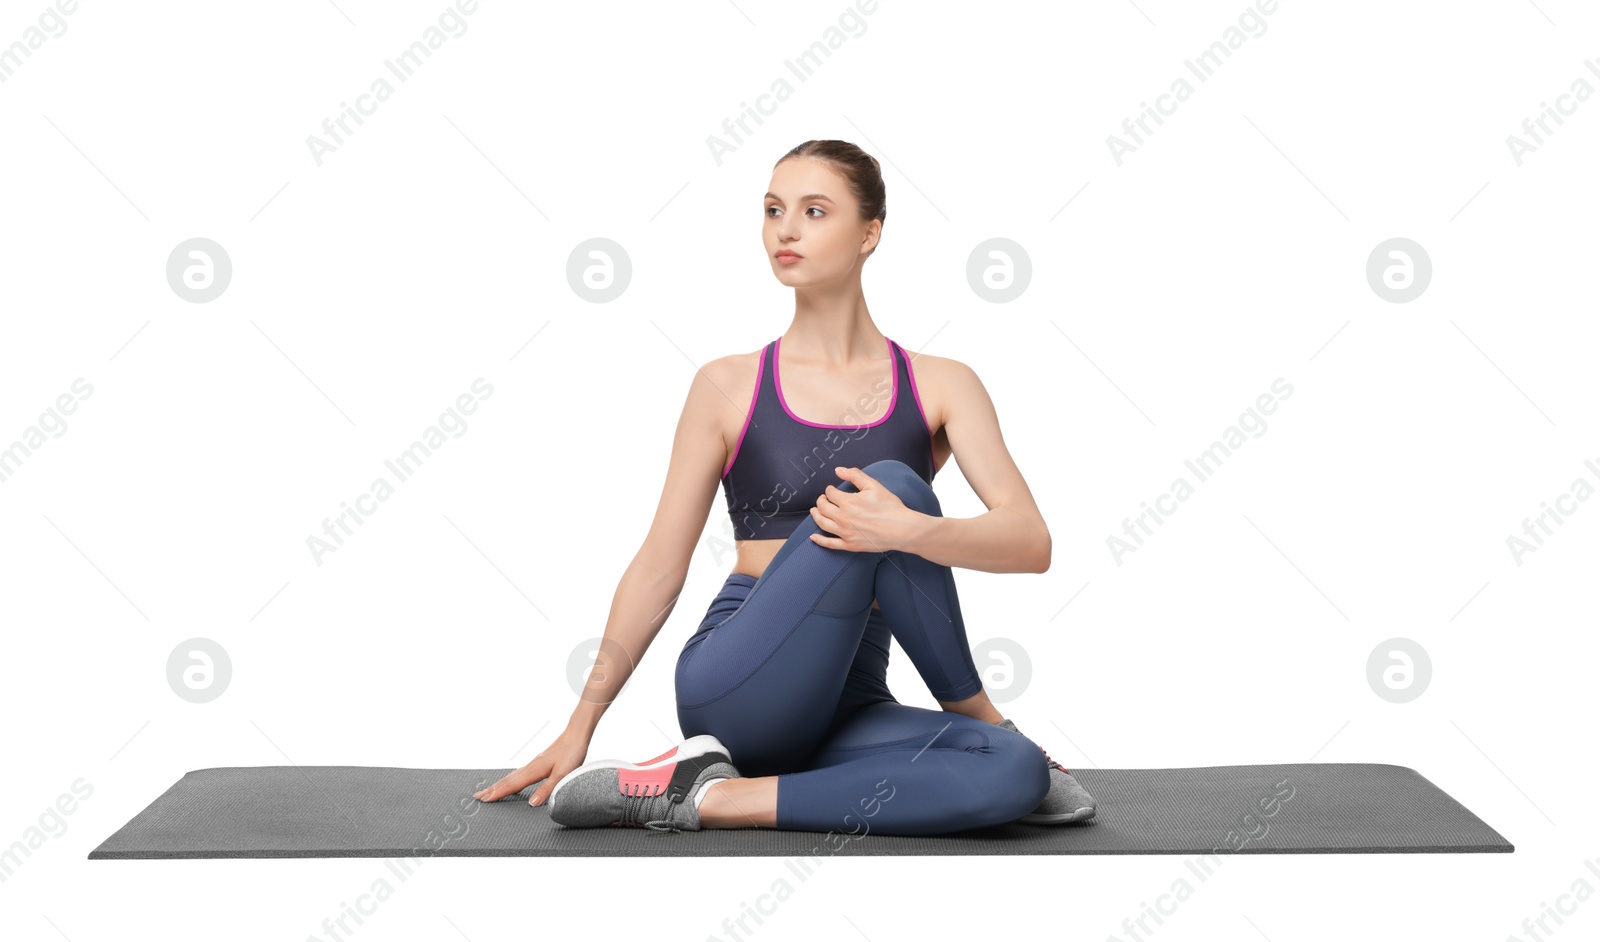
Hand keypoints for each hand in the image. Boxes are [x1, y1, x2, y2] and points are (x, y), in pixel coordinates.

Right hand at [473, 726, 589, 806]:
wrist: (576, 735)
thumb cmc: (571, 753)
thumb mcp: (562, 775)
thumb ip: (547, 789)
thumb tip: (531, 803)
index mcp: (534, 771)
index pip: (512, 785)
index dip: (497, 793)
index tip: (483, 800)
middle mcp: (530, 767)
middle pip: (507, 780)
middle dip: (492, 789)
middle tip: (477, 797)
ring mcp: (533, 764)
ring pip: (511, 776)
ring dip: (498, 784)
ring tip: (488, 791)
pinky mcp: (538, 762)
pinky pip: (519, 773)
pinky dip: (509, 779)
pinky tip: (511, 781)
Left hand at [808, 466, 918, 552]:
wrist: (902, 529)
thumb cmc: (890, 507)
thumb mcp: (873, 486)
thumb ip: (855, 475)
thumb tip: (838, 470)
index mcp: (848, 502)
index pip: (830, 493)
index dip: (830, 489)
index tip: (832, 489)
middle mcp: (842, 518)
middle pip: (823, 507)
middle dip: (821, 501)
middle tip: (823, 499)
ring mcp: (845, 533)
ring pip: (822, 523)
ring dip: (815, 515)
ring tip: (814, 511)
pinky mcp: (849, 545)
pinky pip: (830, 544)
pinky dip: (819, 540)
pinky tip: (813, 537)